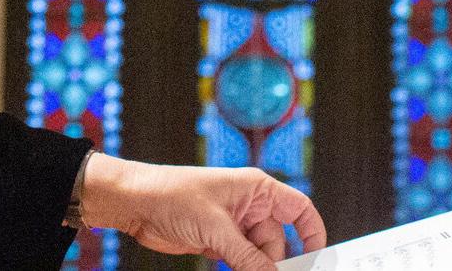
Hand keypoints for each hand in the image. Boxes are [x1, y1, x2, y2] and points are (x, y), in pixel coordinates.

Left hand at [81, 154, 326, 270]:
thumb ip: (249, 258)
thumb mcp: (215, 228)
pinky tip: (230, 269)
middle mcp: (248, 206)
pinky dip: (243, 270)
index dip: (313, 235)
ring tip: (234, 265)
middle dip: (276, 264)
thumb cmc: (171, 195)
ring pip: (260, 257)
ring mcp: (233, 226)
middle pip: (279, 242)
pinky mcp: (219, 243)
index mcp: (255, 189)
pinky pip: (243, 263)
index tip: (317, 262)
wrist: (133, 203)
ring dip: (256, 268)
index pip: (299, 209)